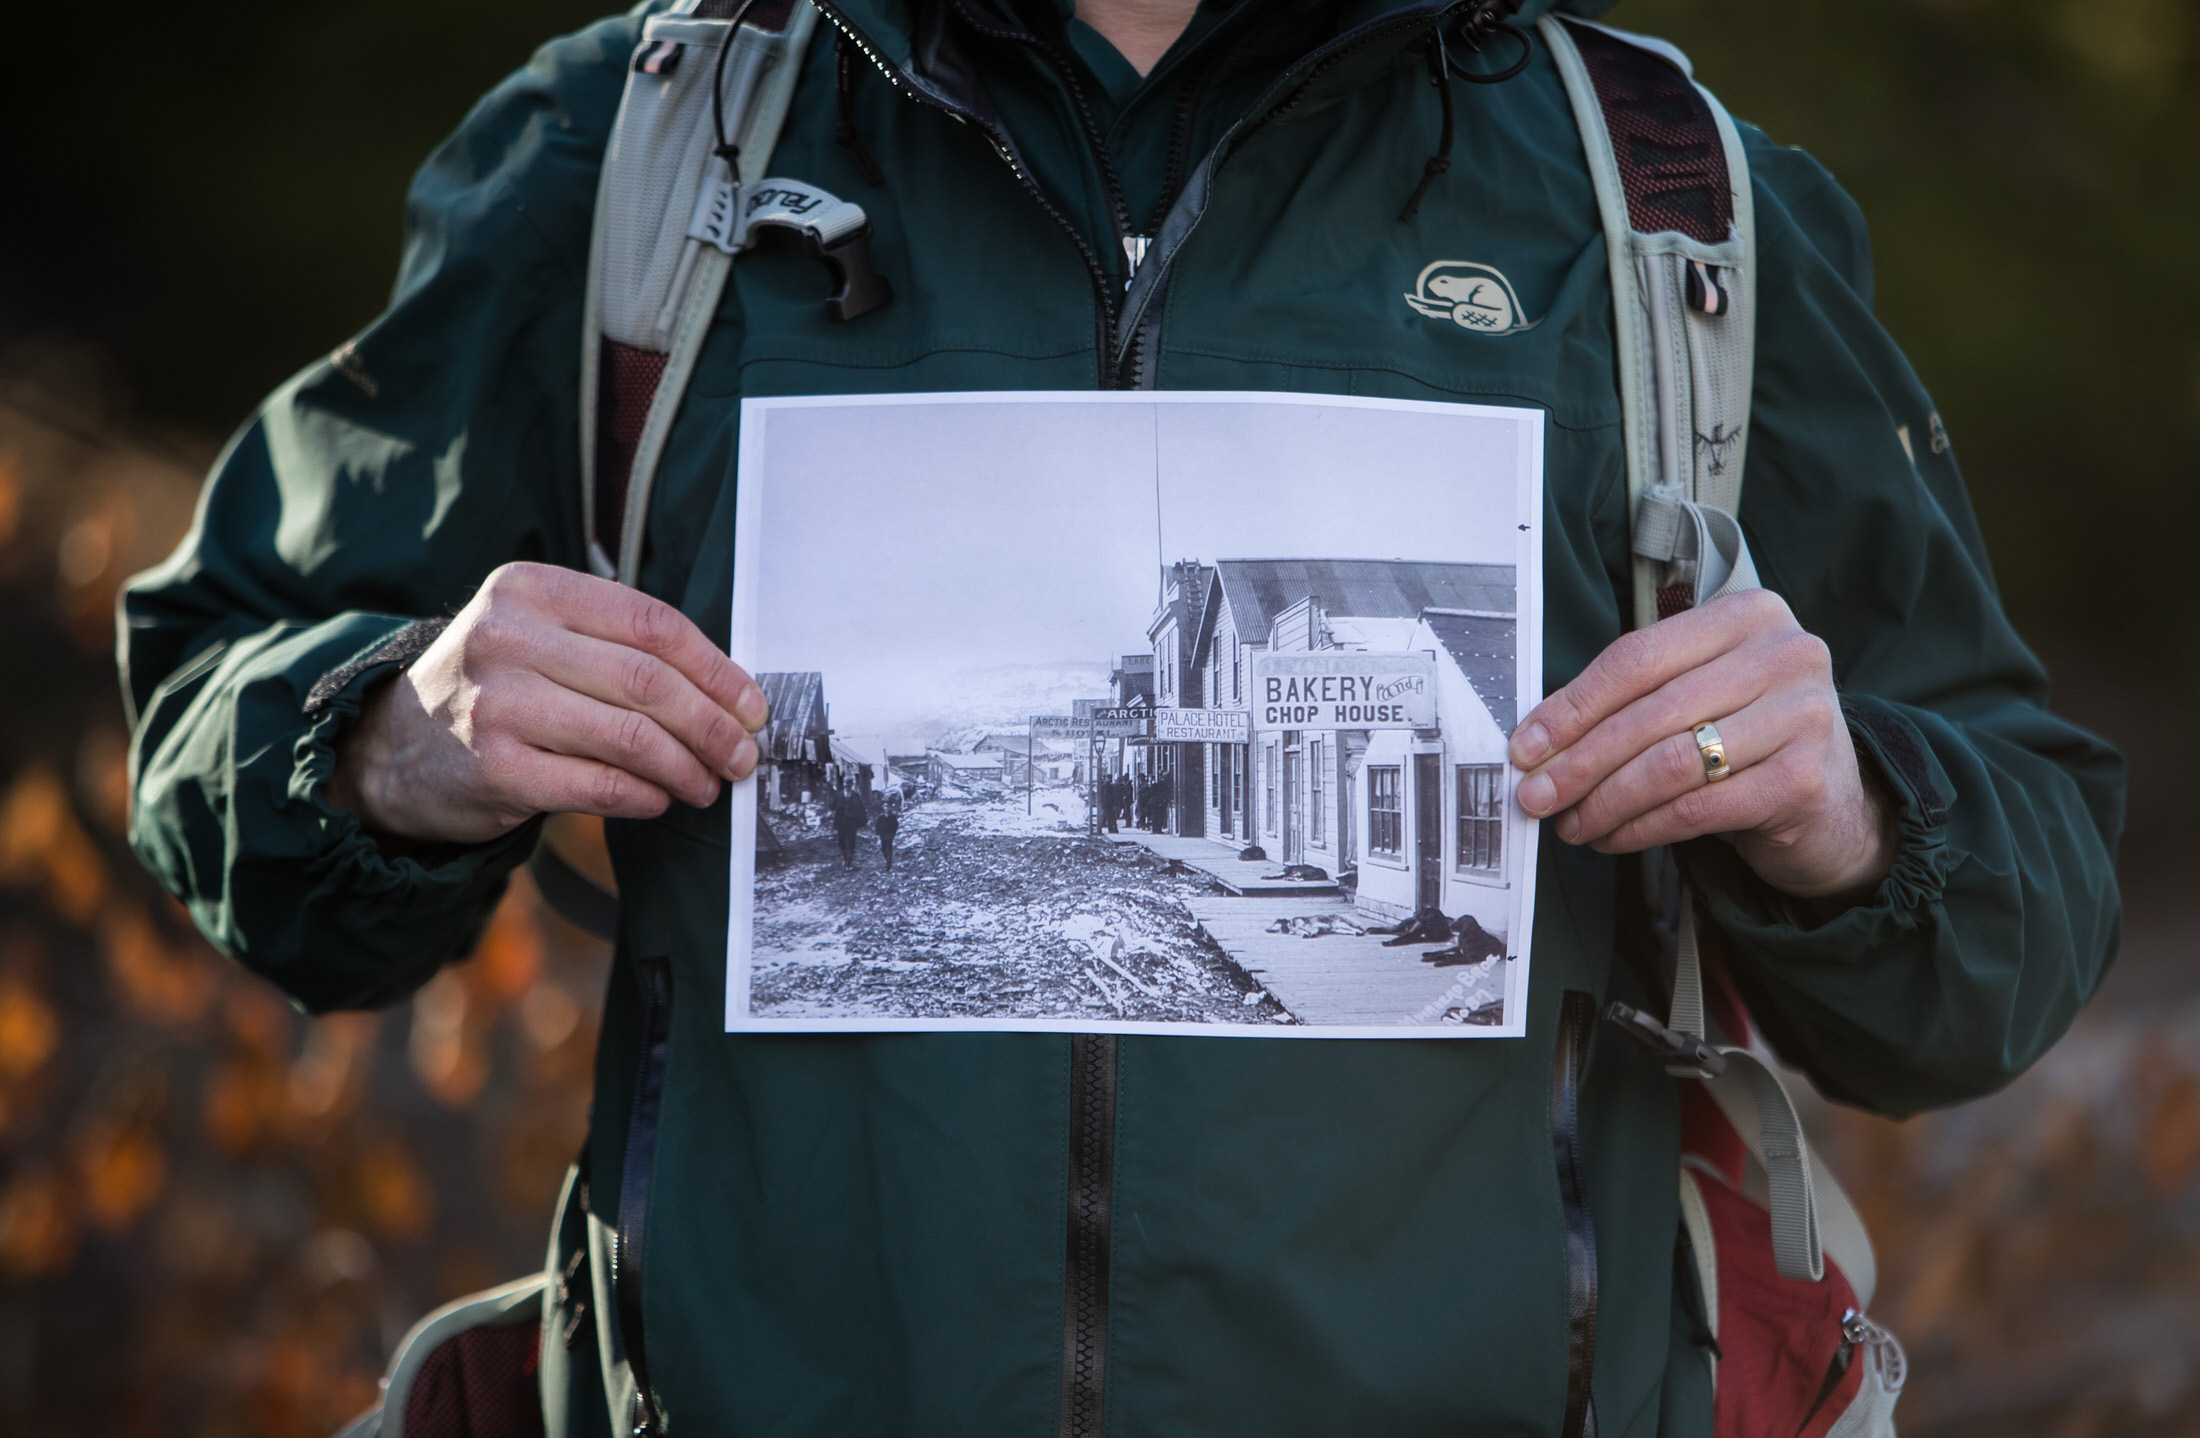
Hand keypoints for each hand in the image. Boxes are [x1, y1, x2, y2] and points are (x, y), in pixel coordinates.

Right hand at [325, 563, 768, 844]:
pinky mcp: (493, 767)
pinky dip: (644, 795)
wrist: (394, 746)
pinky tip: (660, 798)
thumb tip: (728, 691)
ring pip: (630, 736)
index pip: (651, 623)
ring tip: (708, 784)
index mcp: (531, 589)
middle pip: (648, 681)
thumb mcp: (539, 636)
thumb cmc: (496, 688)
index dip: (716, 669)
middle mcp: (508, 637)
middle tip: (743, 755)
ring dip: (686, 767)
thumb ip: (616, 645)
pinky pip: (597, 784)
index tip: (753, 706)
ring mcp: (496, 703)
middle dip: (712, 725)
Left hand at [1509, 589, 1893, 902]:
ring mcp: (1803, 714)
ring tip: (1572, 824)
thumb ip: (1632, 700)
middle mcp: (1785, 653)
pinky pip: (1697, 807)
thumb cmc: (1746, 741)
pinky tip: (1614, 837)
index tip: (1526, 746)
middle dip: (1579, 762)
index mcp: (1746, 615)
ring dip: (1605, 801)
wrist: (1832, 805)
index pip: (1635, 657)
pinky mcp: (1805, 778)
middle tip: (1536, 796)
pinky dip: (1642, 827)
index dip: (1571, 706)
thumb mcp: (1698, 696)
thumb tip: (1539, 741)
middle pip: (1649, 711)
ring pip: (1670, 763)